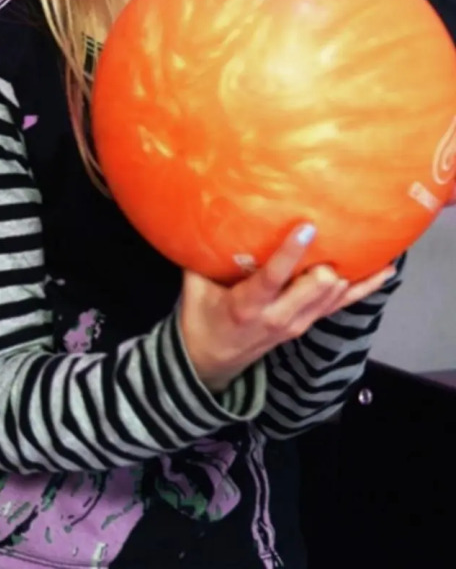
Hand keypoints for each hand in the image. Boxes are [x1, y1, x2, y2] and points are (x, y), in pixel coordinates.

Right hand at [179, 224, 396, 392]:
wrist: (211, 360)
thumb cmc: (200, 319)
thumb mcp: (193, 288)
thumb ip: (199, 257)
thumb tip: (199, 218)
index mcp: (248, 305)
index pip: (275, 277)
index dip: (292, 252)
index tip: (306, 227)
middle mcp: (279, 316)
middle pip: (318, 287)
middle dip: (326, 262)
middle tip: (327, 232)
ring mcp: (297, 323)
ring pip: (335, 294)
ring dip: (346, 269)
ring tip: (360, 239)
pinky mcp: (307, 324)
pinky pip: (341, 304)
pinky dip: (363, 287)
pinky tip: (385, 271)